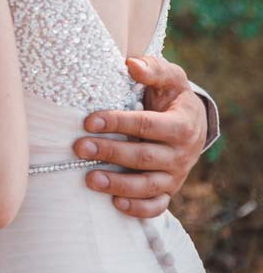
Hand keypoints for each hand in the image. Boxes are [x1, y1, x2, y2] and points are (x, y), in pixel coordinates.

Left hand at [73, 54, 206, 218]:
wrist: (193, 122)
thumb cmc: (173, 96)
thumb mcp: (170, 77)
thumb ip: (153, 69)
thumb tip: (131, 64)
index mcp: (182, 124)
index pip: (147, 125)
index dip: (118, 123)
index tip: (89, 121)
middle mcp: (181, 153)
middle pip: (143, 157)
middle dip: (110, 152)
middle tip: (79, 147)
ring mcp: (176, 175)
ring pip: (148, 186)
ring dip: (119, 184)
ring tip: (90, 179)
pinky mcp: (169, 190)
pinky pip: (156, 206)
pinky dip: (137, 208)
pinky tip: (114, 202)